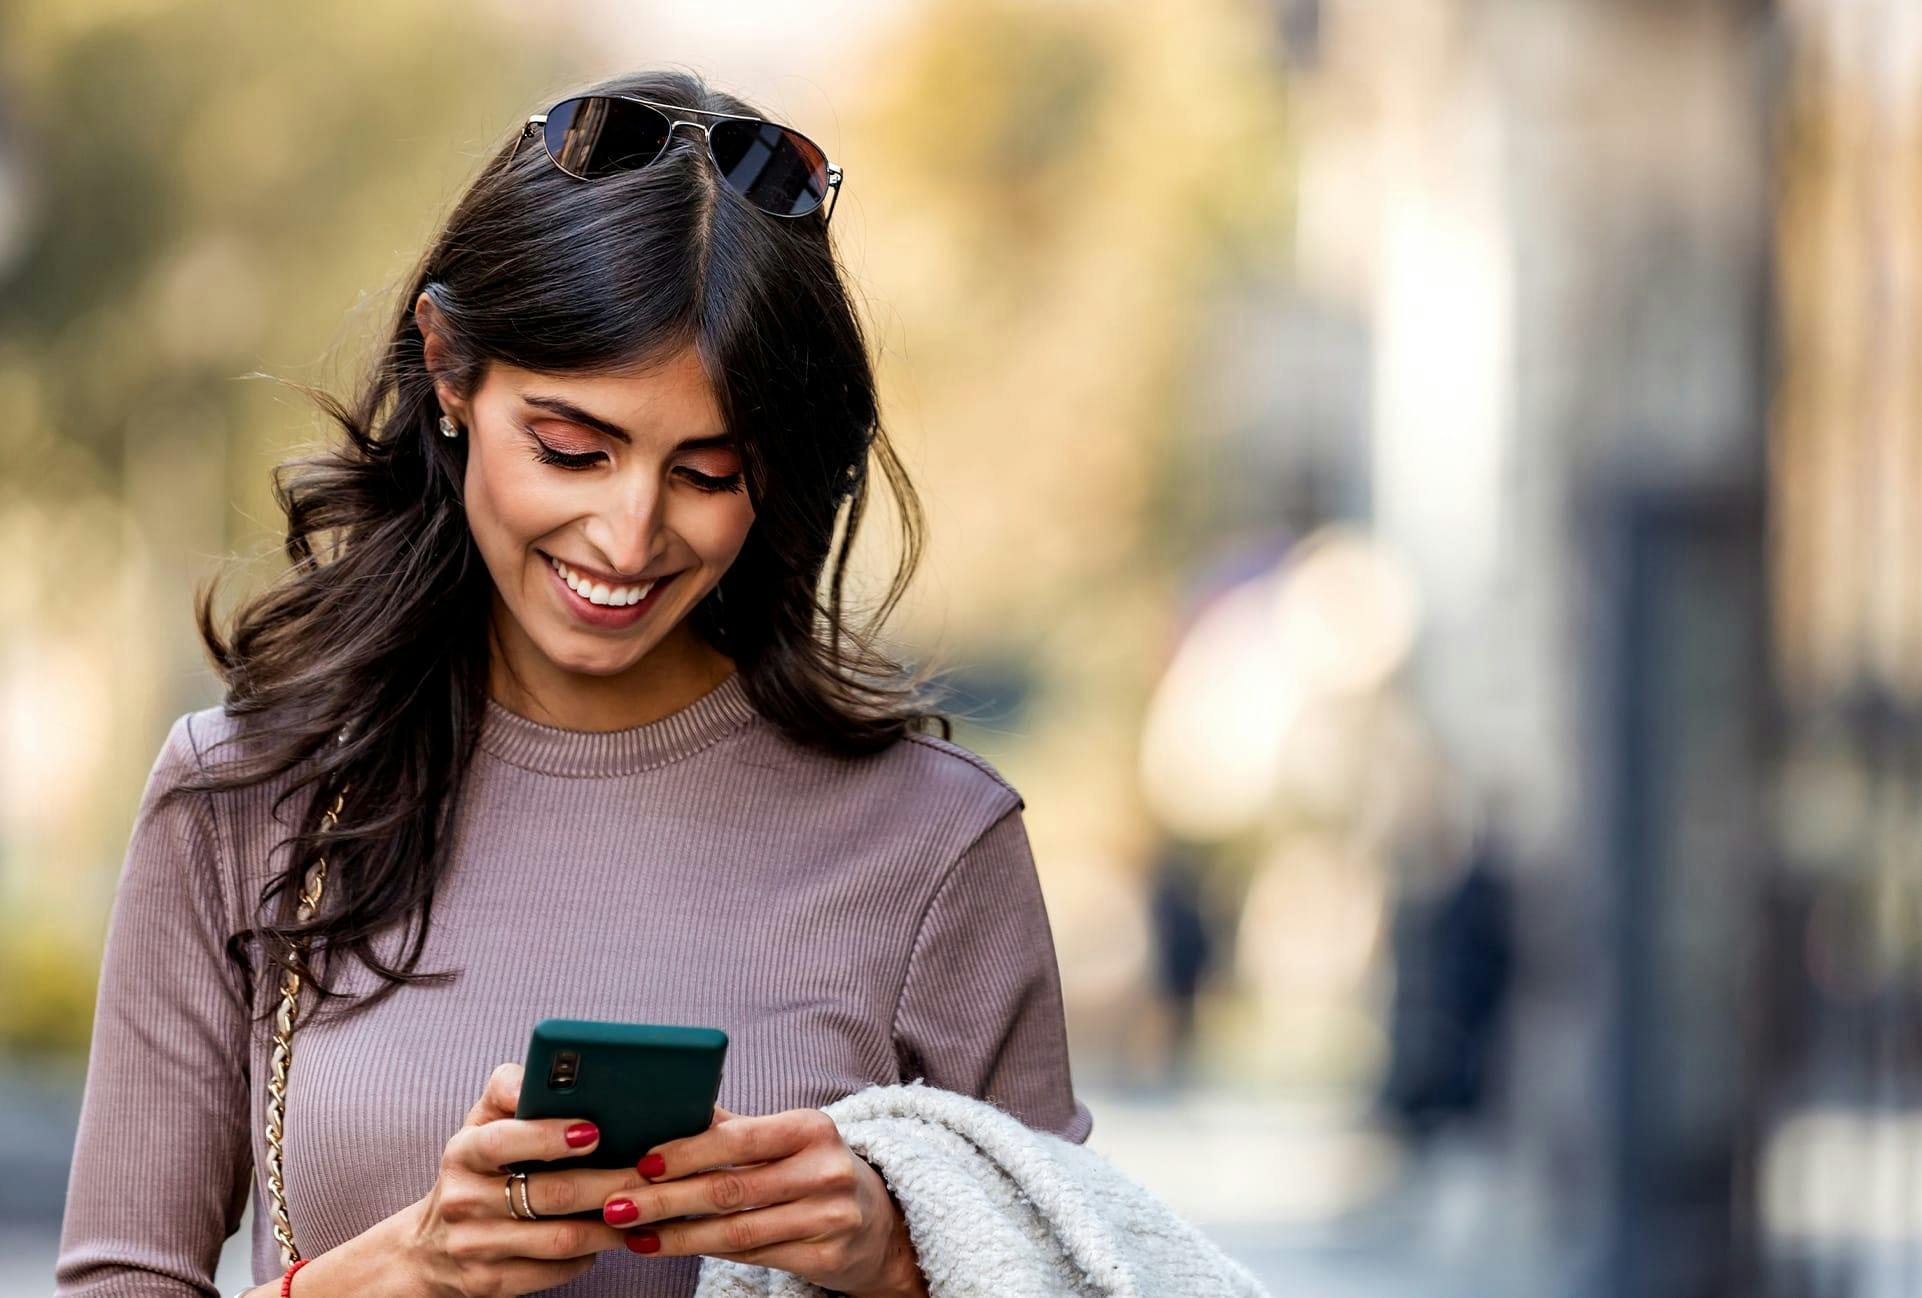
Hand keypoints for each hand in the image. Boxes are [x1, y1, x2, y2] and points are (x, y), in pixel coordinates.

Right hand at [384, 1062, 654, 1296]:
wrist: (430, 1248)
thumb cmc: (477, 1168)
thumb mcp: (482, 1123)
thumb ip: (509, 1088)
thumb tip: (543, 1072)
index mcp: (462, 1152)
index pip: (504, 1140)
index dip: (550, 1136)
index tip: (594, 1131)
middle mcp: (462, 1200)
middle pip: (550, 1194)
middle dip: (609, 1183)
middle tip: (649, 1173)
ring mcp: (475, 1247)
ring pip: (561, 1239)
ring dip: (611, 1225)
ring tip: (642, 1206)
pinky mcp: (490, 1284)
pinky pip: (555, 1270)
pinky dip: (589, 1255)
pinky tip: (610, 1237)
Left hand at [603, 1104, 927, 1297]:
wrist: (879, 1221)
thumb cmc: (814, 1168)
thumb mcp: (788, 1138)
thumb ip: (734, 1127)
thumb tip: (671, 1107)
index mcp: (811, 1129)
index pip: (739, 1140)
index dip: (687, 1151)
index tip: (643, 1162)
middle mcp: (824, 1172)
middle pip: (730, 1189)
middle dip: (665, 1199)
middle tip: (618, 1205)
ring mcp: (829, 1218)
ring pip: (736, 1231)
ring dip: (677, 1235)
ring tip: (634, 1233)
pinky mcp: (826, 1258)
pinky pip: (753, 1257)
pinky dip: (707, 1252)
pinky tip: (673, 1247)